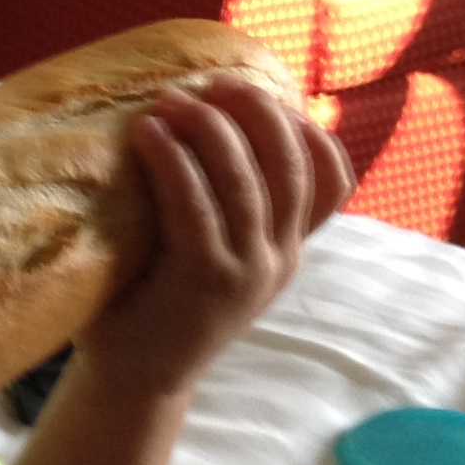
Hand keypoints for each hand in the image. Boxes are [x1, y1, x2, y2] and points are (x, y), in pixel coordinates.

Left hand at [84, 79, 350, 400]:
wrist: (133, 382)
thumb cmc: (154, 302)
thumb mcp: (206, 251)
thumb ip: (220, 206)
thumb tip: (200, 118)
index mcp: (286, 250)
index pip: (332, 183)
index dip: (309, 132)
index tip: (273, 95)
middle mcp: (279, 260)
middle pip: (290, 168)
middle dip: (257, 112)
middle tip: (214, 83)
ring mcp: (246, 273)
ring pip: (245, 183)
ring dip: (208, 130)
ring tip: (169, 101)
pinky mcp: (203, 282)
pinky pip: (196, 207)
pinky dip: (173, 162)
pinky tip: (147, 135)